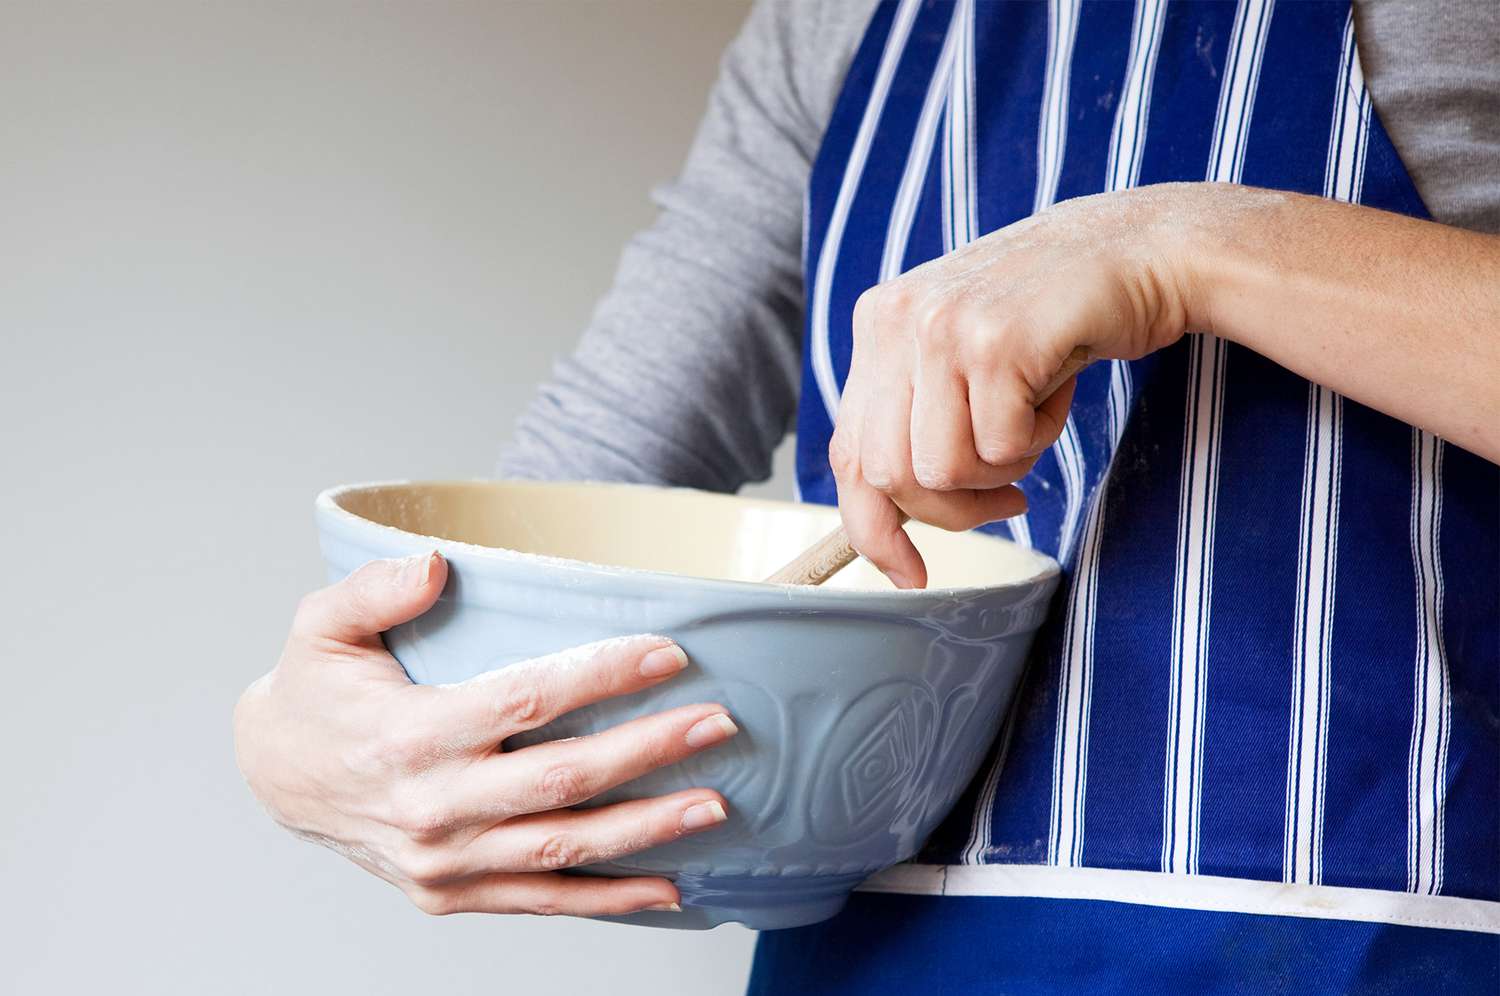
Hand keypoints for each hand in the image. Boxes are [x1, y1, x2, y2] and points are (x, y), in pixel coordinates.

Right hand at [233, 551, 736, 916]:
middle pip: (562, 780)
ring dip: (647, 830)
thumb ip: (374, 588)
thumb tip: (436, 564)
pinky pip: (543, 900)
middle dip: (648, 751)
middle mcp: (433, 805)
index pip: (525, 700)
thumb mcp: (320, 624)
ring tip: (714, 807)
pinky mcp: (452, 893)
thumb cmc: (314, 691)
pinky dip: (609, 898)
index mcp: (410, 734)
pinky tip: (670, 887)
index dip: (602, 676)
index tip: (668, 654)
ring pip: (564, 847)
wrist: (277, 778)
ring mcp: (444, 860)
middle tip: (718, 723)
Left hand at [832, 185, 1203, 585]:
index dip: (872, 527)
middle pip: (890, 477)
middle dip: (951, 513)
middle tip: (1008, 497)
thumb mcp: (964, 354)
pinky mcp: (994, 341)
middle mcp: (896, 320)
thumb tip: (885, 520)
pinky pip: (1000, 448)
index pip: (848, 452)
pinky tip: (1058, 389)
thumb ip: (918, 413)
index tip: (906, 572)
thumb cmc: (1055, 317)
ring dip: (1002, 468)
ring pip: (943, 472)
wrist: (1142, 248)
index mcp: (878, 323)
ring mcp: (941, 327)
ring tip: (1035, 415)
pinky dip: (1040, 438)